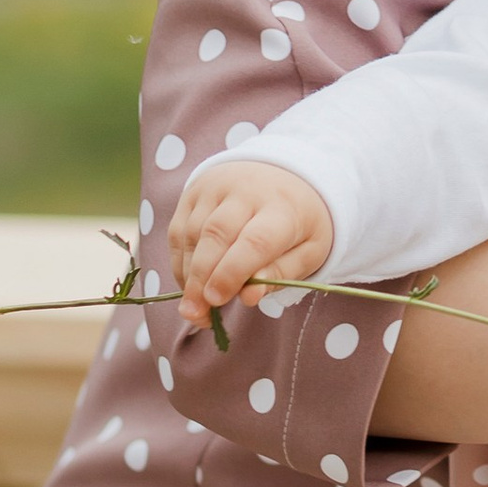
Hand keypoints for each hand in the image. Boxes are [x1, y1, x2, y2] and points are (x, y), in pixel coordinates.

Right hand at [168, 161, 336, 321]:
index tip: (216, 301)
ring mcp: (216, 187)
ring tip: (195, 306)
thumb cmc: (299, 222)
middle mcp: (247, 191)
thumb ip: (281, 275)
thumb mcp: (309, 251)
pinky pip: (178, 230)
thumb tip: (249, 296)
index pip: (254, 241)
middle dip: (201, 279)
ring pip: (192, 234)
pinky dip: (179, 262)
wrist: (286, 172)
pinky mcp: (194, 191)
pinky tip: (190, 283)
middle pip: (215, 235)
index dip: (232, 273)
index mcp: (283, 208)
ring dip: (188, 275)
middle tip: (197, 314)